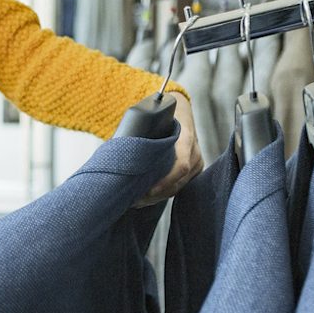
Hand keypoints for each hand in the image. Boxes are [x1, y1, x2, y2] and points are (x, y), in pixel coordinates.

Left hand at [135, 91, 202, 206]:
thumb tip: (117, 151)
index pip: (180, 165)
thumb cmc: (162, 115)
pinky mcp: (194, 170)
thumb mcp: (153, 119)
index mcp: (186, 138)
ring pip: (177, 187)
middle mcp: (195, 152)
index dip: (166, 181)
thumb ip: (141, 134)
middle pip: (177, 182)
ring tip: (137, 201)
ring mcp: (197, 162)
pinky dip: (163, 192)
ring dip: (157, 196)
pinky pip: (179, 186)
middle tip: (134, 200)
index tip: (149, 190)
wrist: (181, 111)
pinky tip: (147, 197)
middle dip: (156, 194)